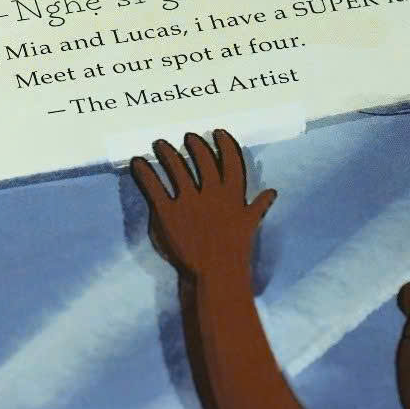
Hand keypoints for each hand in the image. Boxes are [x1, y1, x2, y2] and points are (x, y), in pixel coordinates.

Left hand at [131, 129, 271, 284]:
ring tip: (159, 144)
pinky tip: (137, 162)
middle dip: (194, 145)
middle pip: (202, 159)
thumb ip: (257, 206)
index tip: (218, 133)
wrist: (215, 275)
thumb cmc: (233, 251)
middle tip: (187, 137)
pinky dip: (144, 172)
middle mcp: (211, 194)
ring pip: (176, 167)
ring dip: (167, 152)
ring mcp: (189, 202)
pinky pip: (154, 186)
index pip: (231, 161)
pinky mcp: (168, 212)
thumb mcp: (249, 225)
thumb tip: (272, 192)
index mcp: (232, 195)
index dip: (225, 144)